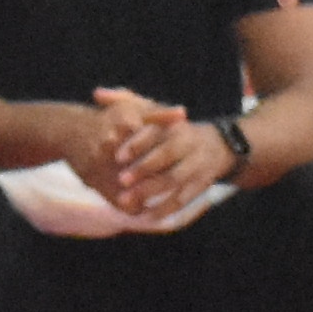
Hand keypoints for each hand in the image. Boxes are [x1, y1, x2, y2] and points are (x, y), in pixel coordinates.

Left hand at [83, 88, 222, 220]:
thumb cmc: (171, 127)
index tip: (117, 156)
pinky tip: (147, 217)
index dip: (137, 145)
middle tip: (120, 180)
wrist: (216, 147)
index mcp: (175, 126)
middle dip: (143, 169)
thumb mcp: (153, 109)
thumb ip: (124, 100)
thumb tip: (96, 95)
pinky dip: (166, 209)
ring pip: (174, 181)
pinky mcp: (200, 186)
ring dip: (151, 192)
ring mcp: (197, 166)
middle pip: (166, 157)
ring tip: (126, 201)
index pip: (156, 134)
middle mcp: (189, 145)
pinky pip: (183, 199)